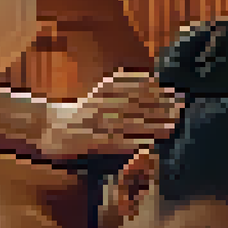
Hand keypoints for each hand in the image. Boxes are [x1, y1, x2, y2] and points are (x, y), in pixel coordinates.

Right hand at [38, 71, 181, 158]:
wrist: (45, 127)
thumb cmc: (77, 114)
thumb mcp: (98, 96)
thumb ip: (119, 88)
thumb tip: (150, 81)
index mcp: (102, 93)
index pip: (133, 89)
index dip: (156, 91)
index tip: (175, 93)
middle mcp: (99, 106)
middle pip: (135, 105)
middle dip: (160, 107)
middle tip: (182, 107)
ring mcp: (94, 124)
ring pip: (127, 124)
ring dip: (151, 125)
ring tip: (172, 126)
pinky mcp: (88, 142)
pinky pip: (112, 143)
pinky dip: (130, 143)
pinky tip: (147, 145)